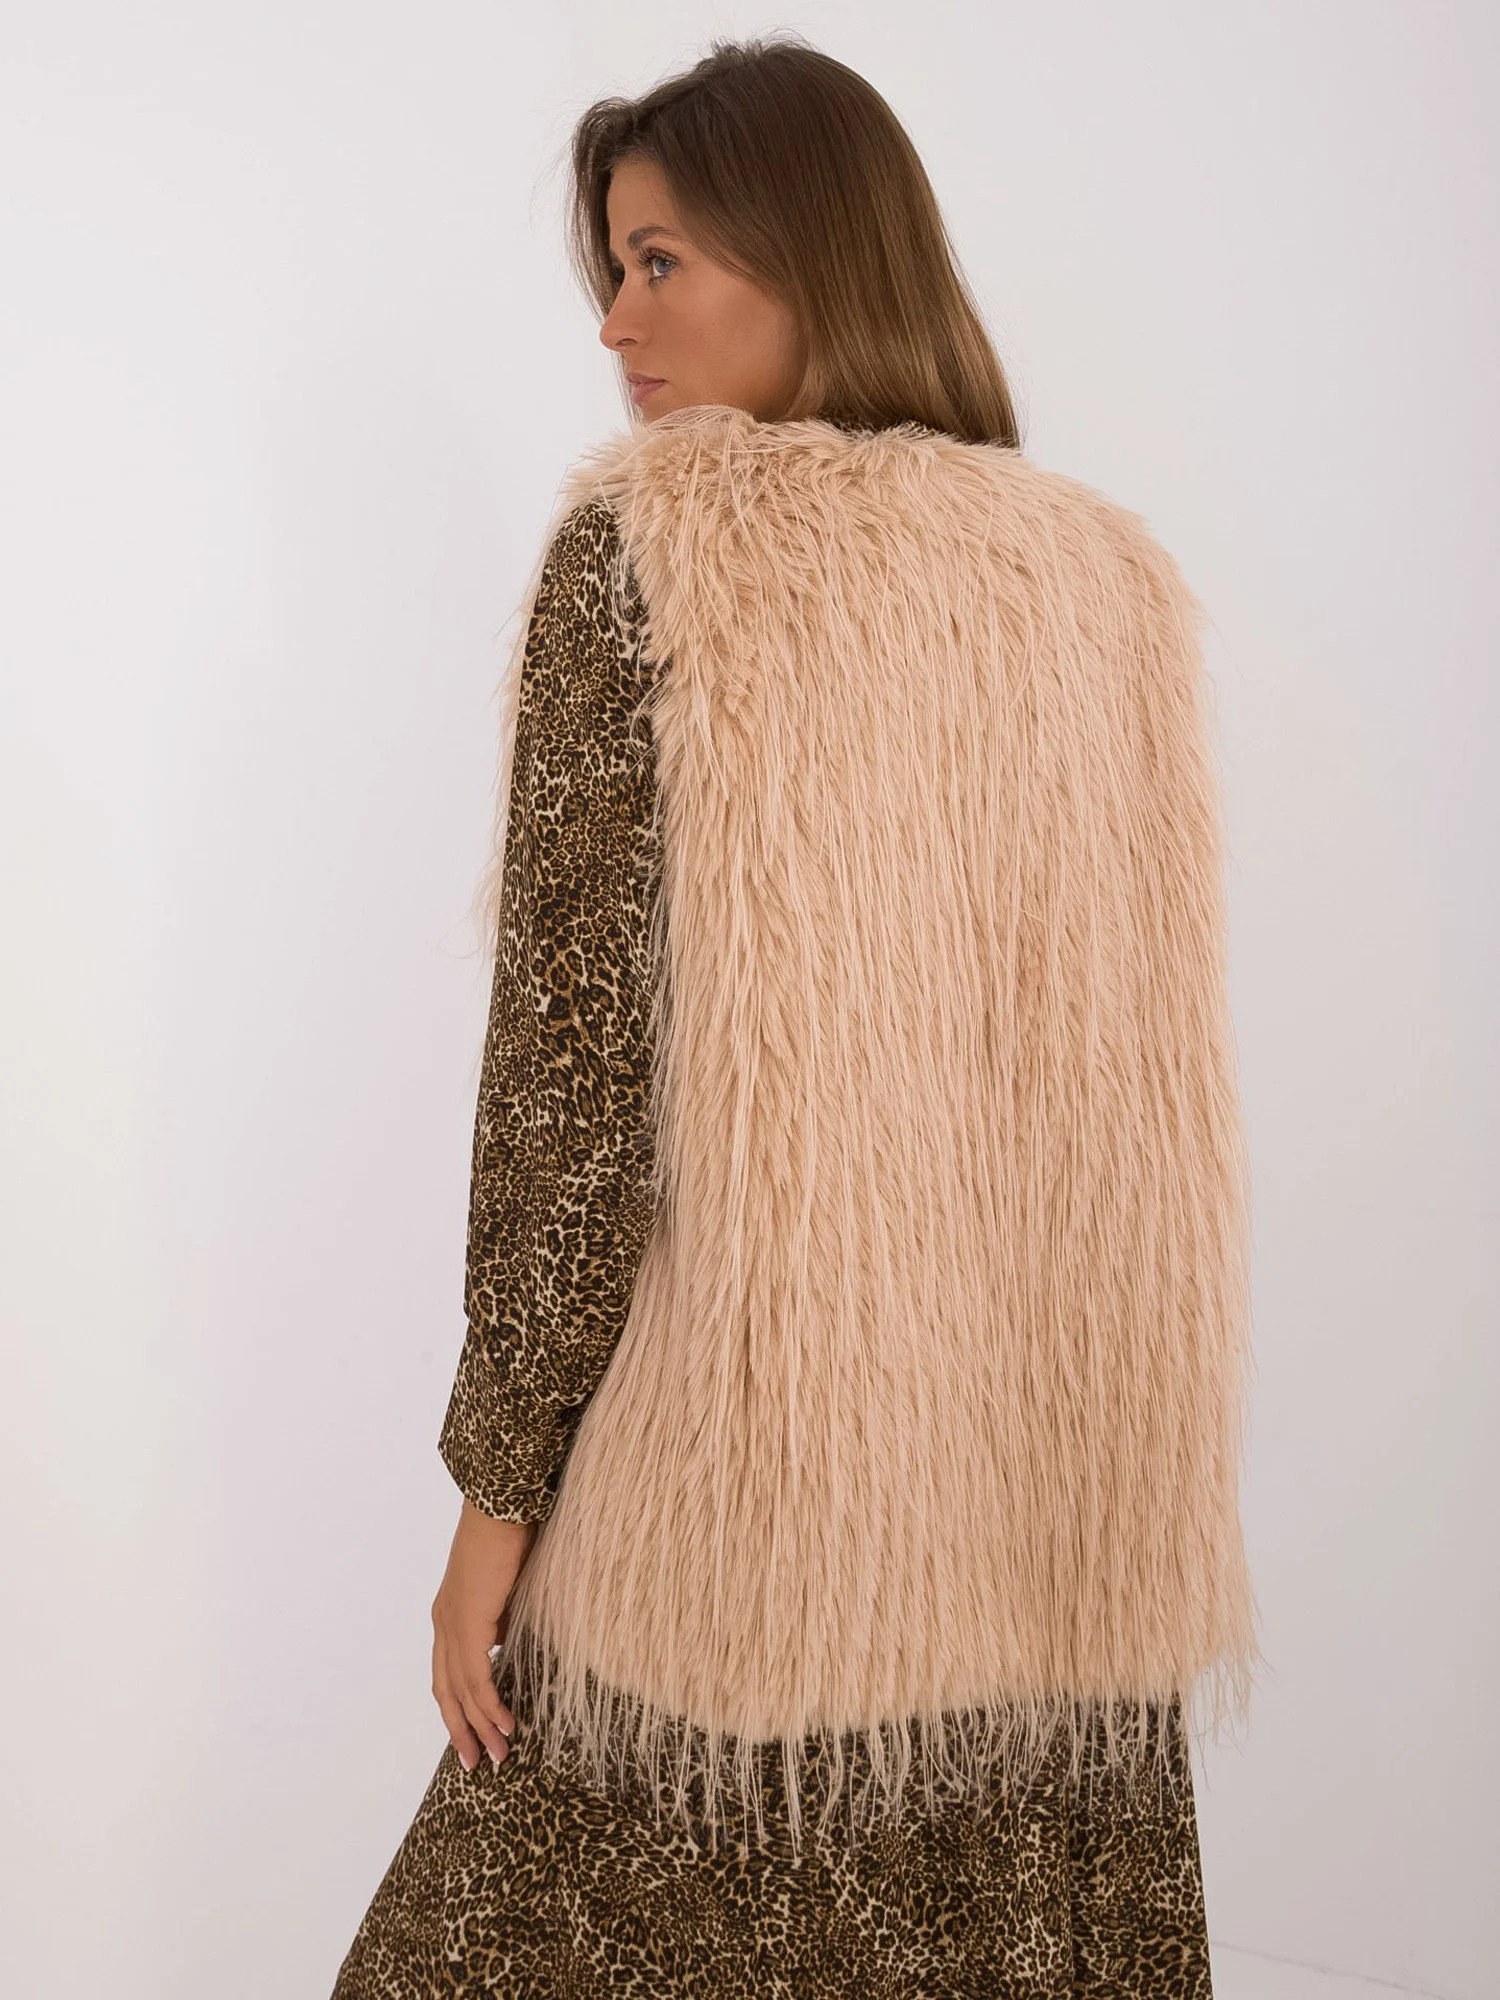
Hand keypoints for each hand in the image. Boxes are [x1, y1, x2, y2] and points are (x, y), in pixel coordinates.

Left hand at [431, 1497, 537, 1770]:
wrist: (502, 1508)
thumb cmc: (511, 1535)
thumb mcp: (510, 1588)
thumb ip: (506, 1619)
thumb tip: (514, 1643)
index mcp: (450, 1614)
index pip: (448, 1674)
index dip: (459, 1708)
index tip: (474, 1735)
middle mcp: (444, 1624)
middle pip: (446, 1691)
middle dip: (462, 1730)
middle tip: (477, 1762)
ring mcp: (452, 1626)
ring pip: (461, 1692)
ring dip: (479, 1727)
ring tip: (498, 1755)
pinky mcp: (467, 1625)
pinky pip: (477, 1678)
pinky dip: (489, 1706)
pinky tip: (504, 1725)